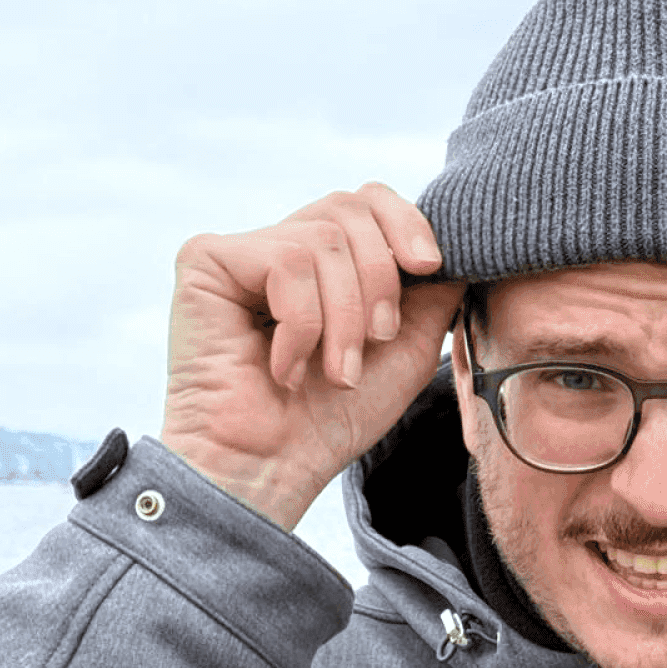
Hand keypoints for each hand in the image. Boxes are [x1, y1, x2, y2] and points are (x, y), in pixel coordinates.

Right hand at [161, 184, 463, 528]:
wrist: (273, 468)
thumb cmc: (335, 419)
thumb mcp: (407, 348)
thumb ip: (433, 290)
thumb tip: (460, 241)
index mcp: (326, 263)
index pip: (368, 199)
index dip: (406, 221)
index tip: (430, 267)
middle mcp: (281, 246)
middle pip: (351, 209)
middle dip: (380, 281)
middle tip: (375, 342)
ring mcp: (241, 251)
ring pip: (324, 240)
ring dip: (343, 318)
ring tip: (333, 371)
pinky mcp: (205, 260)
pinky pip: (286, 262)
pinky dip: (302, 325)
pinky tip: (284, 369)